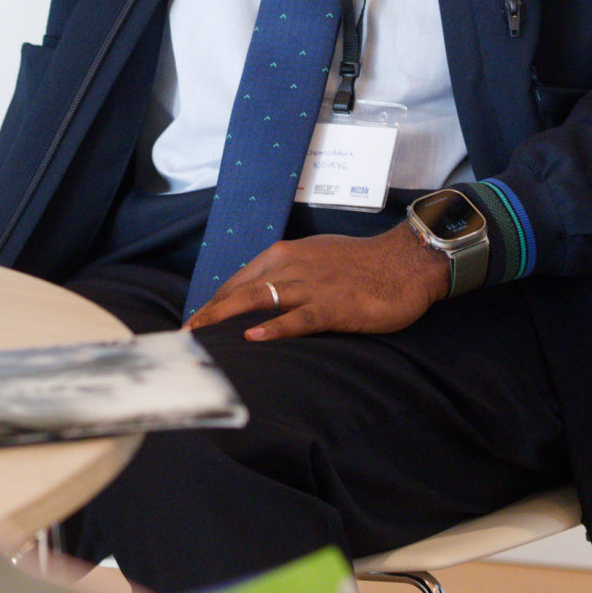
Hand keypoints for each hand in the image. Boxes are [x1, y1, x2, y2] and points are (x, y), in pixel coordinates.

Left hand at [183, 225, 447, 339]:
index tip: (195, 320)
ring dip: (225, 316)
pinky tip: (253, 337)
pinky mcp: (332, 306)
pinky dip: (274, 328)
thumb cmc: (362, 263)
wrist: (405, 261)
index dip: (214, 300)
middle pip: (239, 289)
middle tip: (186, 334)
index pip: (239, 278)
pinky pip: (297, 318)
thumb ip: (289, 273)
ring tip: (201, 334)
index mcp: (286, 255)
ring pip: (259, 299)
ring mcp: (311, 286)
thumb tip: (264, 294)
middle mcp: (292, 266)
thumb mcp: (317, 259)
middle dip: (209, 312)